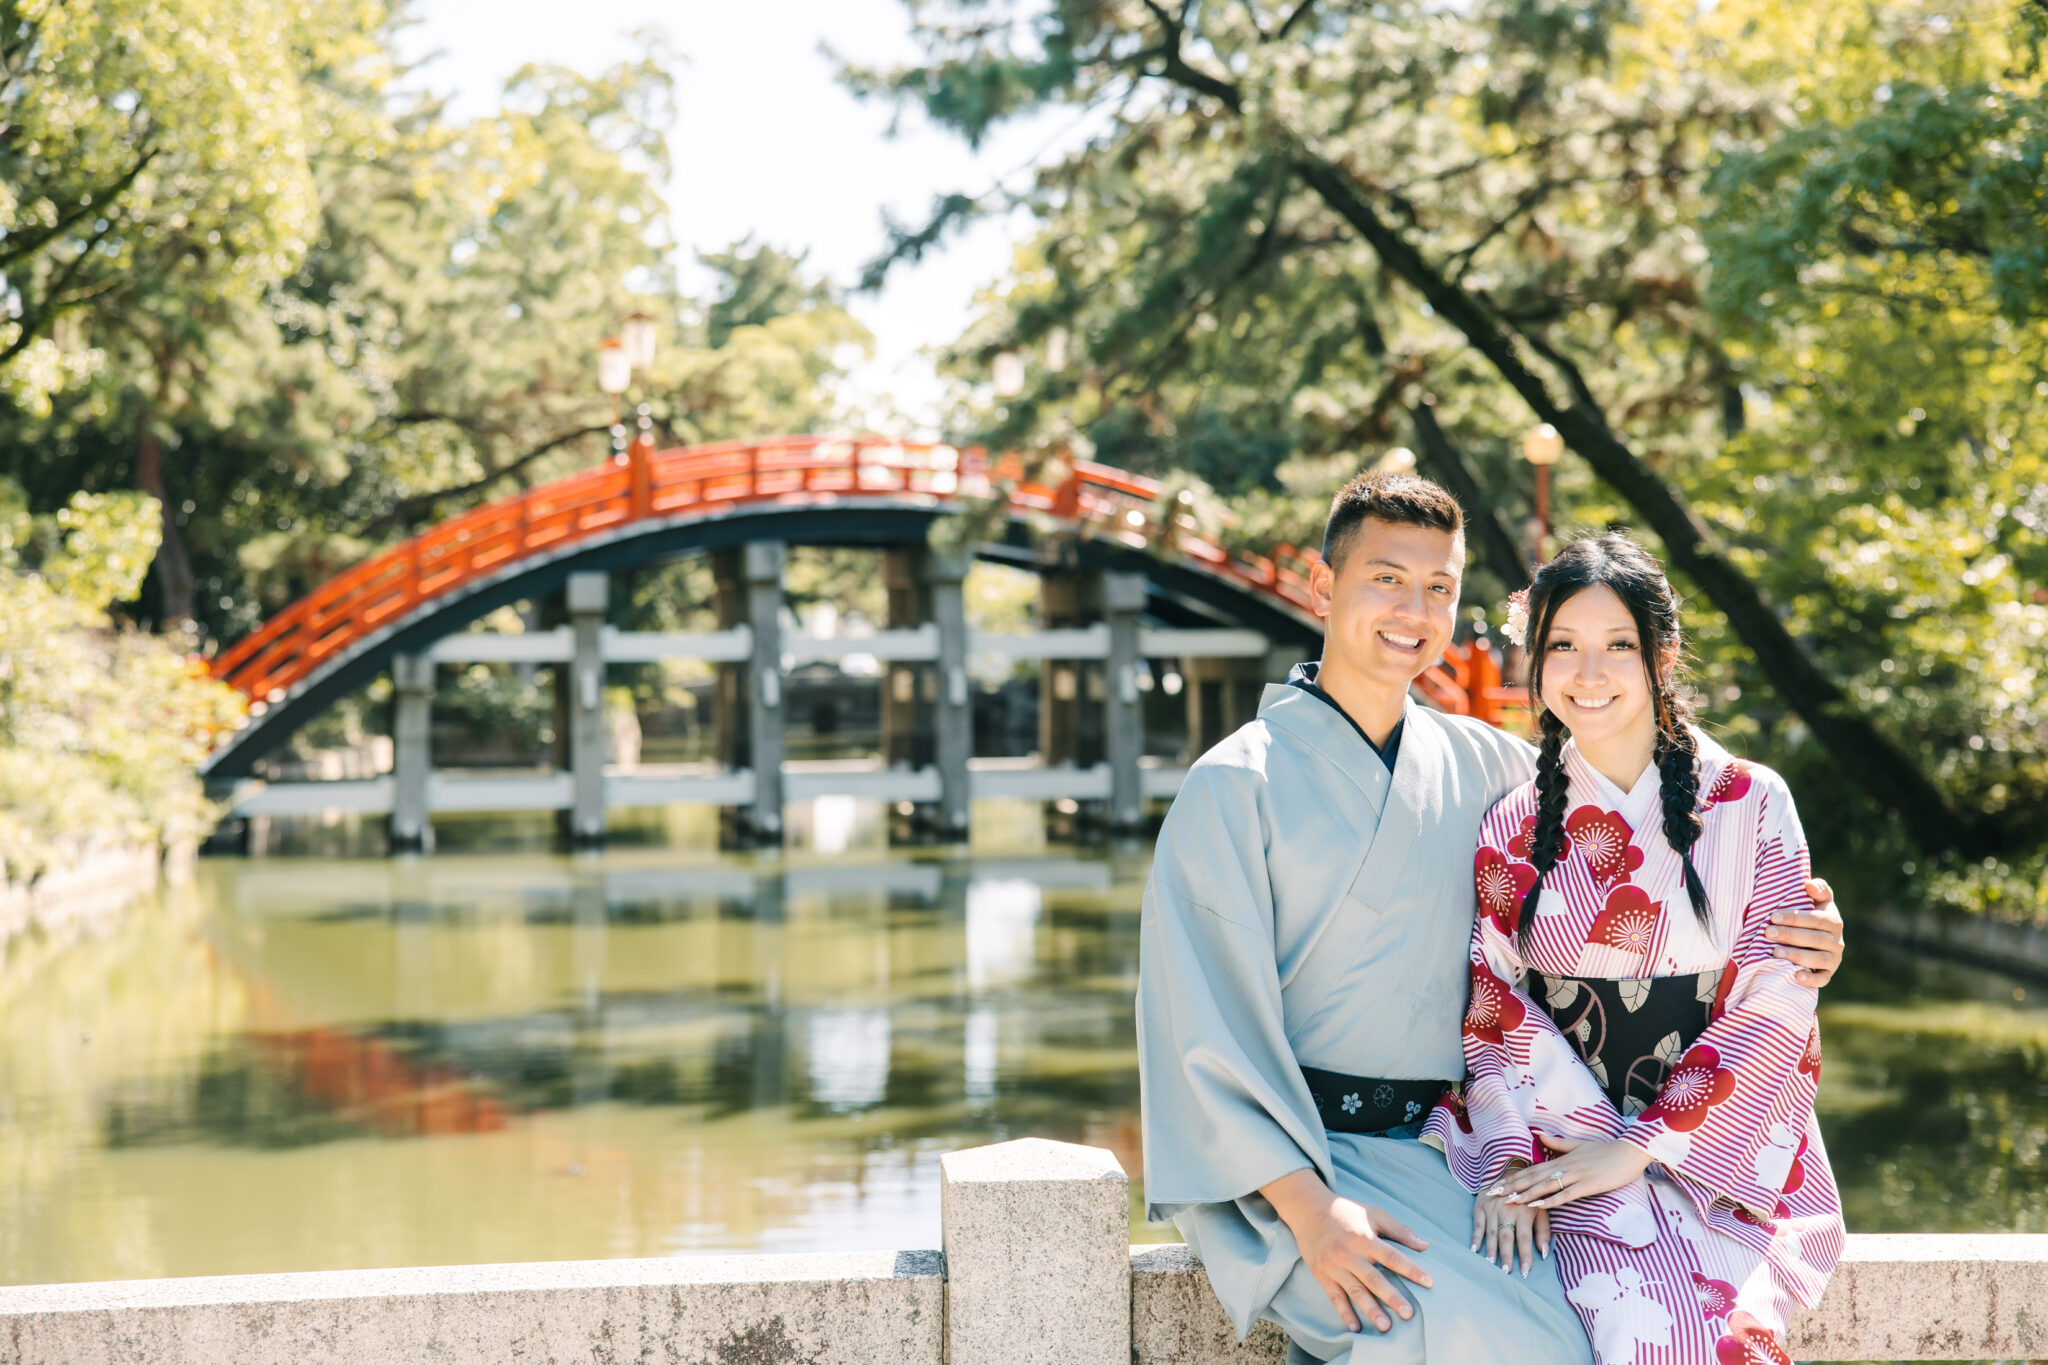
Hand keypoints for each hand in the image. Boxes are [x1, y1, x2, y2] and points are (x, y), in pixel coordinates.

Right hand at [1262, 1168, 1433, 1332]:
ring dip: (1371, 1310)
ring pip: (1355, 1291)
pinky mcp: (1323, 1275)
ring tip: (1386, 1327)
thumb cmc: (1346, 1212)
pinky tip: (1356, 1327)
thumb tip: (1425, 1246)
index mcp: (1364, 1238)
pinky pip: (1335, 1297)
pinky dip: (1344, 1313)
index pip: (1391, 1256)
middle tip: (1408, 1313)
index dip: (1411, 1269)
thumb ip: (1400, 1230)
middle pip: (1374, 1279)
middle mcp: (1349, 1254)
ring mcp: (1334, 1266)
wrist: (1308, 1210)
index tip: (1429, 1282)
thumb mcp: (1373, 1214)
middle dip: (1392, 1297)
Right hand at [1471, 1188, 1546, 1277]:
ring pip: (1491, 1232)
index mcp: (1524, 1212)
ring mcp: (1492, 1208)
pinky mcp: (1480, 1206)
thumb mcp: (1540, 1211)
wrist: (1509, 1172)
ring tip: (1490, 1264)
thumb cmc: (1528, 1197)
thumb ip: (1543, 1232)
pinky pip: (1477, 1224)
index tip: (1525, 1271)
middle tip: (1505, 1272)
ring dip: (1490, 1249)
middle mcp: (1507, 1209)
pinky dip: (1475, 1237)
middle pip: (1506, 1237)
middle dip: (1506, 1255)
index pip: (1524, 1238)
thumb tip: (1544, 1253)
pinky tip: (1474, 1249)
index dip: (1525, 1255)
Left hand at [1497, 1135, 1650, 1209]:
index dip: (1515, 1176)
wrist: (1628, 1153)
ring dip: (1527, 1194)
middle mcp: (1565, 1166)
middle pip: (1534, 1177)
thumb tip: (1538, 1135)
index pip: (1533, 1169)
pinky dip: (1551, 1199)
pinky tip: (1539, 1204)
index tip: (1498, 1182)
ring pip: (1546, 1186)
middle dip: (1513, 1186)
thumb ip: (1558, 1143)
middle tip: (1494, 1193)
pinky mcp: (1588, 1184)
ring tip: (1509, 1200)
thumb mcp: (1578, 1145)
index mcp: (1561, 1159)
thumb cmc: (1605, 1151)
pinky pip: (1567, 1194)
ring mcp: (1576, 1175)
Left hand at [1768, 877, 1845, 987]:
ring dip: (1796, 955)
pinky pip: (1823, 979)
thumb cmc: (1810, 915)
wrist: (1814, 938)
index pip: (1815, 919)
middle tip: (1767, 933)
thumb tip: (1809, 884)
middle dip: (1789, 935)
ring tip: (1774, 952)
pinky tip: (1796, 976)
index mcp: (1833, 921)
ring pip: (1818, 959)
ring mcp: (1834, 958)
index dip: (1794, 917)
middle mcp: (1837, 940)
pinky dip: (1811, 979)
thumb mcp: (1818, 900)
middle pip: (1814, 938)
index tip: (1773, 916)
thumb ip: (1818, 889)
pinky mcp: (1829, 973)